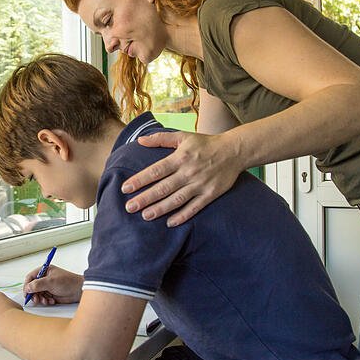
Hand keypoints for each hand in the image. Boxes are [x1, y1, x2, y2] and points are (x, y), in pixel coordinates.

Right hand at [23, 265, 82, 304]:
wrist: (79, 290)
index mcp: (44, 271)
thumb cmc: (68, 282)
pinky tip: (52, 301)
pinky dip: (46, 301)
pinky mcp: (50, 294)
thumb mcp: (51, 282)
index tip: (26, 293)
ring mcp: (47, 287)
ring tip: (46, 301)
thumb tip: (28, 287)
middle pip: (32, 287)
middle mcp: (45, 278)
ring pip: (37, 294)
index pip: (30, 277)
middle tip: (36, 299)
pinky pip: (43, 299)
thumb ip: (38, 284)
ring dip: (40, 299)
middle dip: (33, 294)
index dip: (27, 285)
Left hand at [122, 131, 244, 226]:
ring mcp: (200, 185)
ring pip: (176, 200)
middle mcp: (188, 172)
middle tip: (129, 208)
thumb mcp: (183, 136)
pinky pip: (194, 207)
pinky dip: (183, 216)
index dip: (140, 180)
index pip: (155, 171)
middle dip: (145, 198)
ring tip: (145, 216)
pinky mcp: (210, 194)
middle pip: (163, 188)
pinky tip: (170, 223)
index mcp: (180, 158)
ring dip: (160, 209)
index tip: (125, 188)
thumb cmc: (205, 143)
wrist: (234, 151)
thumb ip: (160, 138)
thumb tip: (140, 140)